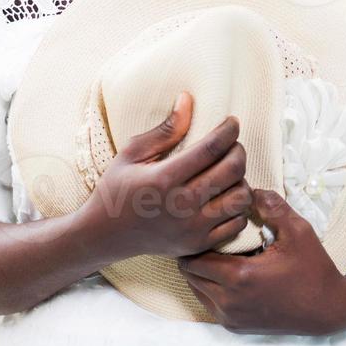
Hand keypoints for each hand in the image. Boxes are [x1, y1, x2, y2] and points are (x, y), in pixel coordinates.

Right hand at [73, 91, 252, 269]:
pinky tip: (224, 197)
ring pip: (241, 198)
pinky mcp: (198, 246)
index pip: (211, 148)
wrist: (104, 235)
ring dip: (241, 180)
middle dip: (238, 150)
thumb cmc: (116, 188)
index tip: (232, 122)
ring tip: (228, 172)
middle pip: (233, 170)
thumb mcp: (132, 153)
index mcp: (164, 179)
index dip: (228, 130)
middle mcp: (181, 206)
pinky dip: (237, 208)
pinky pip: (237, 224)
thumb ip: (165, 129)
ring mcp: (192, 229)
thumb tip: (188, 99)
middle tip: (232, 145)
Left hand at [177, 188, 345, 334]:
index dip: (196, 239)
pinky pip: (209, 304)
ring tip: (216, 253)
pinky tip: (228, 272)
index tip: (205, 225)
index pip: (194, 258)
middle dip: (194, 254)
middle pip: (190, 275)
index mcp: (239, 277)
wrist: (329, 310)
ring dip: (201, 272)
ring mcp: (231, 318)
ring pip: (196, 290)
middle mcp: (229, 302)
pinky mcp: (236, 327)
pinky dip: (210, 288)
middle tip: (207, 237)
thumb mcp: (298, 230)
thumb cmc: (314, 269)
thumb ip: (272, 206)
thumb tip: (250, 190)